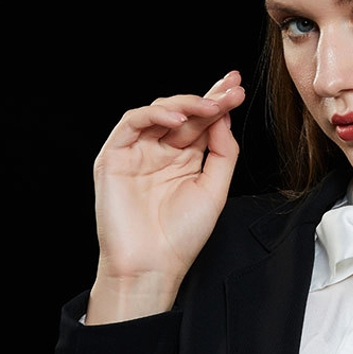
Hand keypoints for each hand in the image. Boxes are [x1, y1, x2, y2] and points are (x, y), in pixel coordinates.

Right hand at [85, 71, 245, 323]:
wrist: (152, 265)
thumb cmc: (182, 236)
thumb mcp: (215, 190)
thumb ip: (223, 153)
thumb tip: (224, 118)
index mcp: (185, 160)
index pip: (202, 123)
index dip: (219, 103)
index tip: (238, 88)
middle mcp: (161, 152)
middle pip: (185, 114)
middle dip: (210, 98)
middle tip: (232, 88)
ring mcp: (138, 153)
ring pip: (160, 113)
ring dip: (187, 104)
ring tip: (211, 105)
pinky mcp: (114, 157)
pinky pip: (132, 123)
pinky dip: (155, 115)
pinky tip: (179, 118)